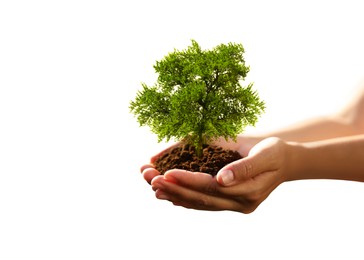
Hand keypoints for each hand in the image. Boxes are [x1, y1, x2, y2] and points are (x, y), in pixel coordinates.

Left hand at [144, 137, 291, 212]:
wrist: (285, 161)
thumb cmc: (275, 152)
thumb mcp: (265, 154)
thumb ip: (245, 167)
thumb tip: (221, 179)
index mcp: (249, 192)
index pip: (212, 188)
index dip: (188, 181)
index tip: (166, 172)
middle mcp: (240, 203)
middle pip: (202, 199)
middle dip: (174, 189)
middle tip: (150, 178)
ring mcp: (234, 205)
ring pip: (200, 204)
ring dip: (175, 195)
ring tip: (153, 186)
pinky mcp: (229, 202)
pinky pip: (203, 203)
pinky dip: (185, 198)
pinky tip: (169, 194)